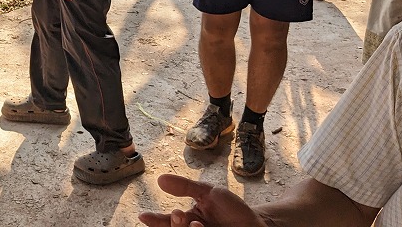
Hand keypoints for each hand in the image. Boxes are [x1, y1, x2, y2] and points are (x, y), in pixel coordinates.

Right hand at [139, 174, 267, 226]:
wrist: (258, 223)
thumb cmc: (233, 209)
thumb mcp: (208, 192)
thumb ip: (184, 186)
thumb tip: (160, 179)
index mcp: (188, 220)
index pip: (166, 221)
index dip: (154, 220)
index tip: (143, 216)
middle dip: (172, 224)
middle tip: (179, 213)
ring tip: (196, 224)